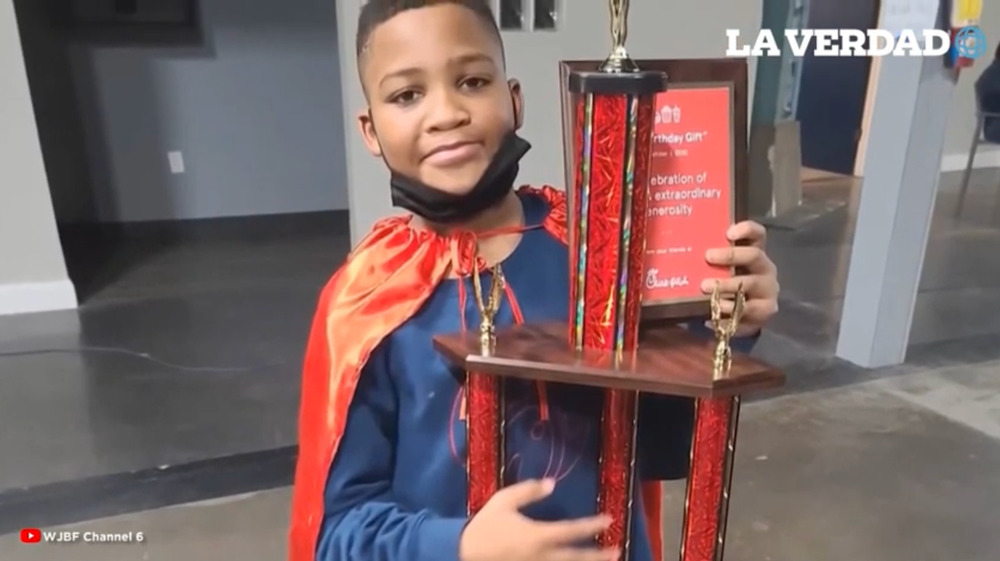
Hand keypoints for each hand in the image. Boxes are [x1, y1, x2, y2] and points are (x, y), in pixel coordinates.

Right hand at [459, 479, 618, 560]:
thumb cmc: (485, 525)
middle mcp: (541, 555)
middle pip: (575, 558)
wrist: (463, 553)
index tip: (609, 519)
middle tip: (617, 551)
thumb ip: (529, 491)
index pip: (572, 530)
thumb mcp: (504, 500)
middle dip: (597, 556)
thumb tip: (552, 483)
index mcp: (537, 535)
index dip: (592, 525)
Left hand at [701, 221, 778, 335]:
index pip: (757, 234)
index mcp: (754, 252)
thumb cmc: (727, 284)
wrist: (744, 317)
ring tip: (704, 288)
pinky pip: (746, 311)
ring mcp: (768, 290)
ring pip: (750, 284)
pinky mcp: (766, 311)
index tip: (728, 233)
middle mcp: (765, 268)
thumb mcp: (721, 270)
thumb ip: (711, 259)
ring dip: (726, 285)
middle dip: (731, 255)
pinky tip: (709, 316)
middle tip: (708, 257)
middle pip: (754, 256)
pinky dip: (727, 312)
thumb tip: (678, 249)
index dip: (746, 230)